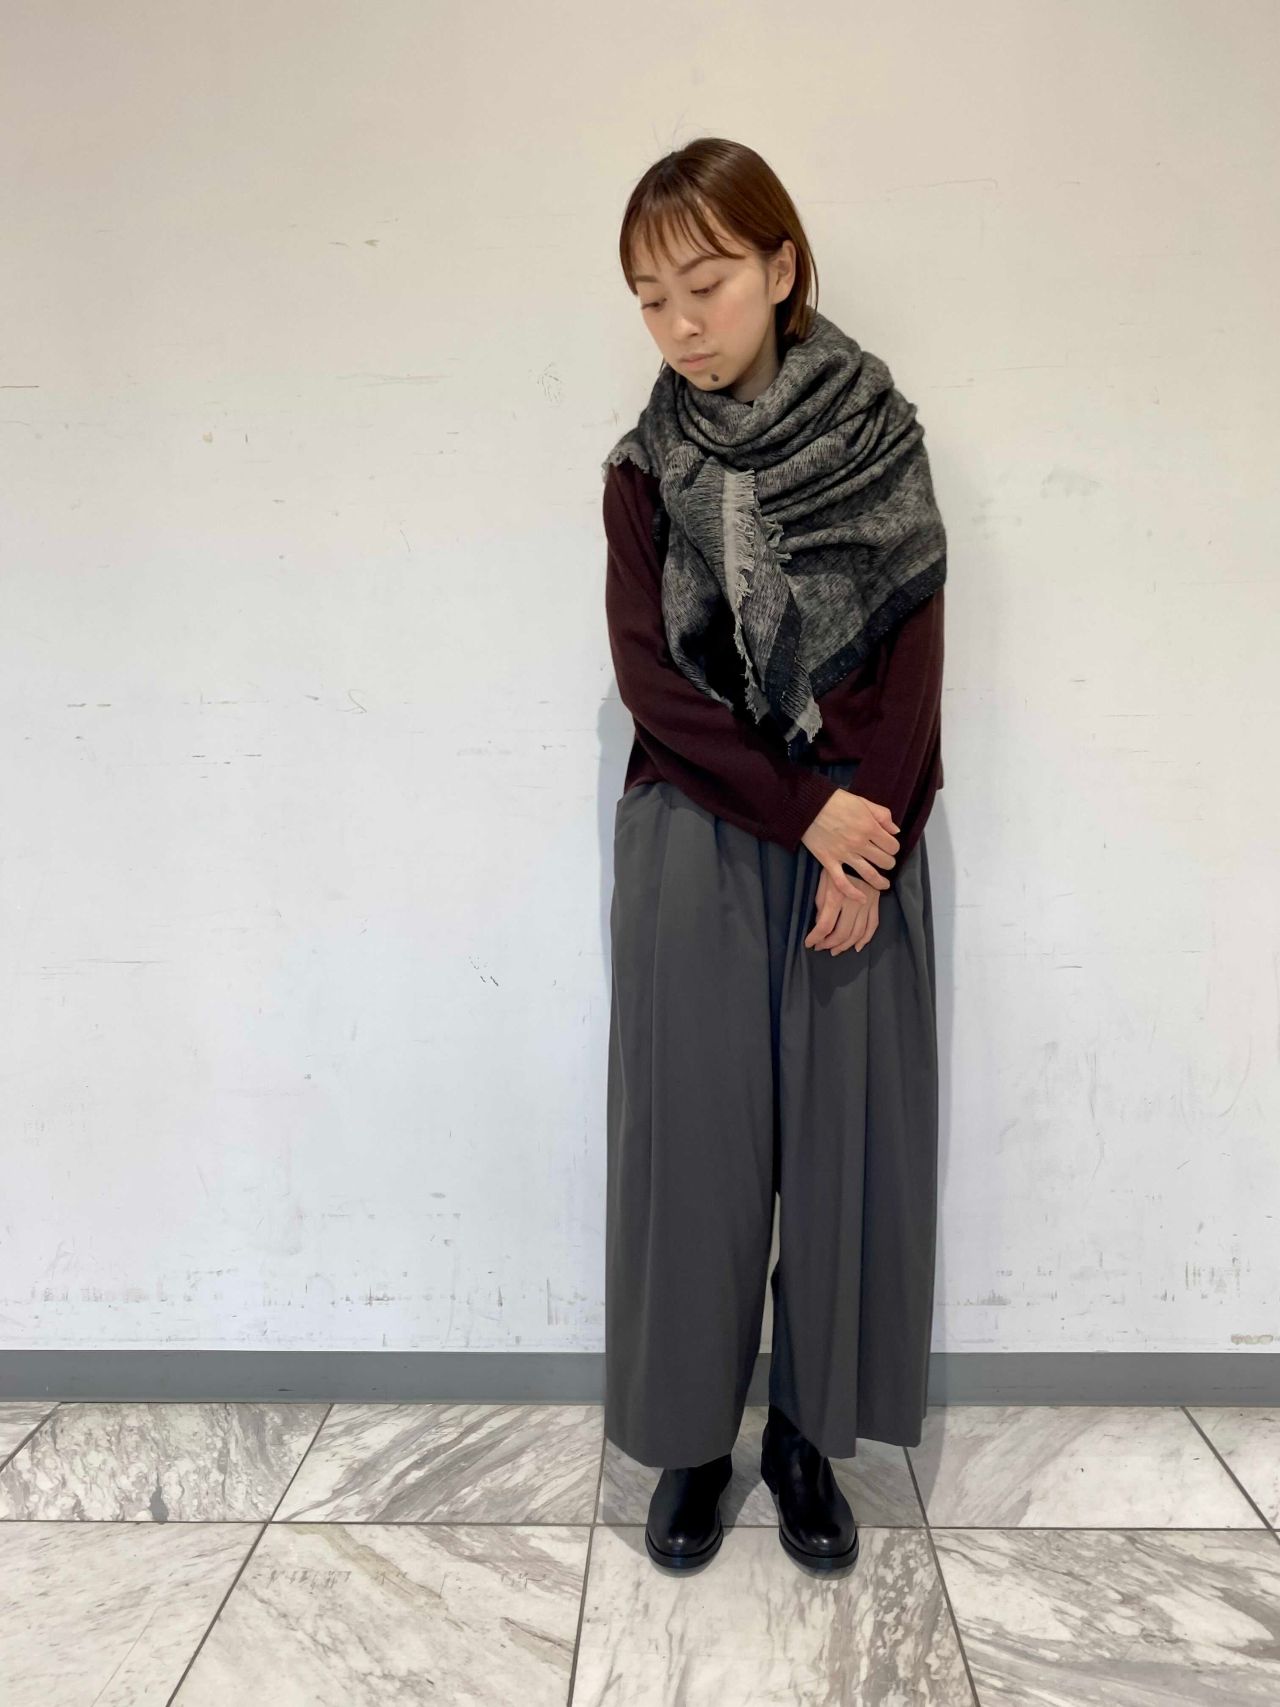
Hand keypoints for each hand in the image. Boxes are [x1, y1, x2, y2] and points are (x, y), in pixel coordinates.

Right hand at [800, 788, 899, 903]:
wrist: (808, 805)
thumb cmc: (836, 801)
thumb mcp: (863, 802)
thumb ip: (882, 815)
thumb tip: (895, 831)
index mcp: (869, 827)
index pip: (892, 846)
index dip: (894, 848)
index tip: (889, 847)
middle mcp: (859, 843)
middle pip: (884, 861)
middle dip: (888, 863)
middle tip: (885, 862)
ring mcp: (844, 854)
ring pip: (869, 874)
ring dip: (880, 881)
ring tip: (884, 884)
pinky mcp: (829, 861)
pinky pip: (842, 882)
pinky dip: (853, 893)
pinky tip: (862, 898)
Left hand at [806, 865, 880, 954]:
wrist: (861, 853)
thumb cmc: (838, 866)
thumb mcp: (823, 881)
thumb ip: (821, 904)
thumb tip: (820, 924)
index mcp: (836, 896)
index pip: (825, 925)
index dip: (816, 937)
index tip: (810, 944)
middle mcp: (853, 902)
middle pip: (842, 932)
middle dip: (830, 944)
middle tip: (822, 948)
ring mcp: (867, 904)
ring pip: (857, 933)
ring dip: (845, 945)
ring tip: (835, 950)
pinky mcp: (876, 903)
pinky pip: (872, 926)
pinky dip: (865, 939)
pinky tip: (857, 947)